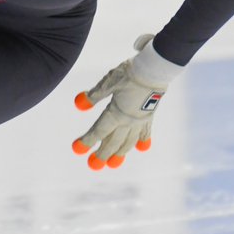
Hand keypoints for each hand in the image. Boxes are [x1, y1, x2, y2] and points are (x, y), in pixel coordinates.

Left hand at [72, 34, 182, 169]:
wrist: (156, 68)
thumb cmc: (129, 73)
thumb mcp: (108, 82)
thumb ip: (94, 95)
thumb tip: (79, 104)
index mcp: (116, 113)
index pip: (98, 131)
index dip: (87, 141)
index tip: (77, 149)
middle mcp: (129, 121)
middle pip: (113, 141)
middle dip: (102, 154)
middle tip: (93, 165)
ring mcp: (141, 120)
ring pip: (129, 141)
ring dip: (120, 153)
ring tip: (113, 163)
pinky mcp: (150, 115)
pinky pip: (145, 132)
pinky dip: (142, 141)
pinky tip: (142, 148)